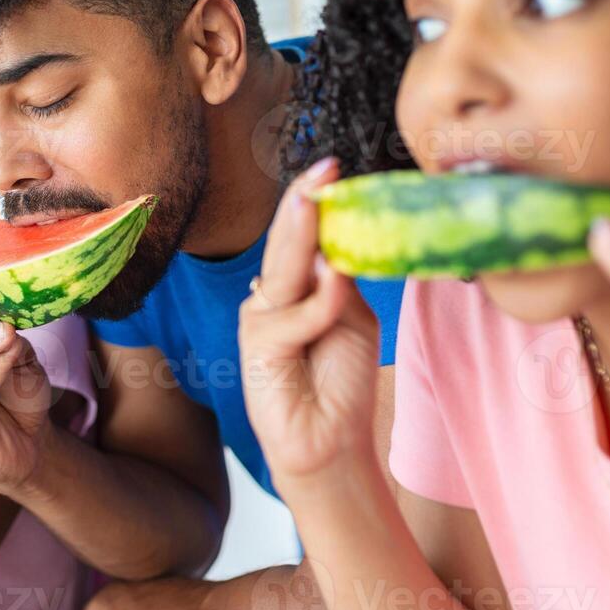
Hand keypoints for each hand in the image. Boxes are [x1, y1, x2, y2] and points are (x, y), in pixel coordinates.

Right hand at [239, 157, 381, 488]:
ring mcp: (260, 320)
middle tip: (323, 168)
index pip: (301, 235)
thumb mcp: (352, 318)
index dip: (313, 199)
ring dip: (300, 234)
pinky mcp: (257, 347)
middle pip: (287, 244)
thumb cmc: (341, 381)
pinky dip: (319, 304)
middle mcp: (271, 297)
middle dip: (303, 202)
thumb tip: (334, 248)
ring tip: (310, 199)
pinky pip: (294, 315)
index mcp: (294, 286)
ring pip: (283, 270)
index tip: (333, 166)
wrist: (331, 443)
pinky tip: (335, 287)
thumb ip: (341, 282)